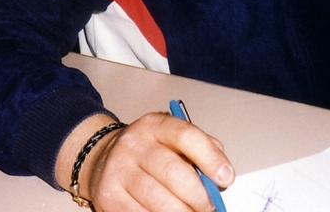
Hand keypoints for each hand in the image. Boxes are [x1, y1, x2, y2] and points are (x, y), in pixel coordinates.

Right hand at [56, 112, 234, 211]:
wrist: (104, 158)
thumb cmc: (148, 151)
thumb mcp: (171, 138)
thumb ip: (200, 150)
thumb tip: (222, 175)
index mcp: (156, 125)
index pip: (187, 136)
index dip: (210, 158)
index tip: (226, 177)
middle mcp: (135, 143)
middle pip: (173, 172)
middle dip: (198, 196)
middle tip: (210, 206)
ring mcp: (119, 169)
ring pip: (157, 199)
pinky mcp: (109, 196)